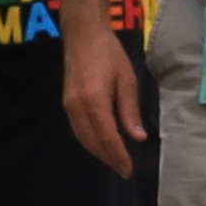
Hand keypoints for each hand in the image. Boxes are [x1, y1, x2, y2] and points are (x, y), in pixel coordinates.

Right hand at [63, 18, 147, 177]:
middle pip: (93, 142)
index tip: (129, 170)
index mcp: (95, 101)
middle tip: (124, 170)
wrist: (83, 35)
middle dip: (109, 158)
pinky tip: (100, 144)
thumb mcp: (127, 79)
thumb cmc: (109, 53)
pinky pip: (78, 130)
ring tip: (114, 161)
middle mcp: (78, 107)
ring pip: (83, 138)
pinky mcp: (66, 103)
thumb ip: (130, 110)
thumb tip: (138, 137)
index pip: (108, 137)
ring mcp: (69, 106)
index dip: (119, 156)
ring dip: (98, 152)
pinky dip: (89, 142)